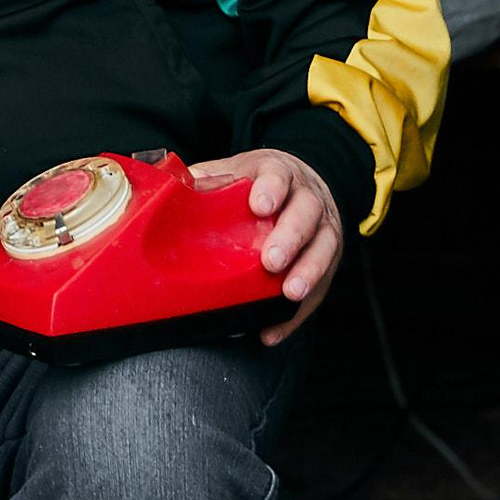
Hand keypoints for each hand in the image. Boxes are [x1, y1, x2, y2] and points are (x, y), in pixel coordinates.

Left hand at [189, 149, 341, 345]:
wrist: (302, 185)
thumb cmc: (261, 183)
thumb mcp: (236, 170)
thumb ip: (209, 178)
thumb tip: (171, 190)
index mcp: (279, 173)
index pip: (279, 176)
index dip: (272, 189)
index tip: (260, 206)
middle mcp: (307, 198)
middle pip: (306, 214)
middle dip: (290, 237)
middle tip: (271, 261)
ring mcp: (323, 229)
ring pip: (324, 247)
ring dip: (308, 272)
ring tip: (289, 293)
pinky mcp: (328, 260)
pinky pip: (320, 287)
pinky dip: (299, 313)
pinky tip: (276, 328)